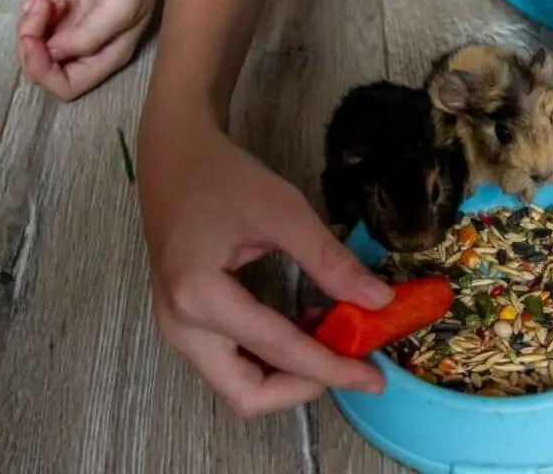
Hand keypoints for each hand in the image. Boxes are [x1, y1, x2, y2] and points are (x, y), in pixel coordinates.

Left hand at [16, 0, 167, 100]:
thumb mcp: (118, 8)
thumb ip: (88, 37)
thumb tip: (52, 54)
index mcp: (108, 55)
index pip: (67, 85)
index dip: (43, 69)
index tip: (34, 39)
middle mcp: (92, 46)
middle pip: (46, 64)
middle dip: (33, 39)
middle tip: (42, 7)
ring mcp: (80, 25)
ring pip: (40, 41)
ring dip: (34, 20)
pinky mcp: (73, 5)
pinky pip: (42, 20)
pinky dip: (35, 8)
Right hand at [137, 122, 393, 417]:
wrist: (174, 158)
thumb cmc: (223, 178)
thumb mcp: (284, 211)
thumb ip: (330, 260)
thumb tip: (379, 301)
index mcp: (200, 295)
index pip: (279, 350)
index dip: (333, 369)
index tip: (374, 377)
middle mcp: (181, 325)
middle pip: (248, 394)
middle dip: (304, 387)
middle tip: (351, 363)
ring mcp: (177, 329)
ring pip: (238, 386)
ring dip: (289, 375)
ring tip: (332, 338)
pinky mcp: (185, 325)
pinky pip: (231, 364)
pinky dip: (271, 359)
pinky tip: (304, 326)